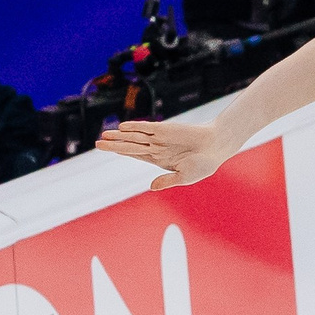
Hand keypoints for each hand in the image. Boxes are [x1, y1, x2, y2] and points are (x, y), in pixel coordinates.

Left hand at [95, 119, 227, 189]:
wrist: (217, 146)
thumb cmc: (204, 163)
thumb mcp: (185, 177)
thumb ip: (167, 181)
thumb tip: (150, 187)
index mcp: (161, 160)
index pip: (137, 155)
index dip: (123, 152)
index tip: (109, 149)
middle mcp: (157, 147)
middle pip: (131, 146)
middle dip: (114, 145)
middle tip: (97, 143)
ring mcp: (160, 138)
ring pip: (135, 137)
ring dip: (119, 136)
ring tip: (103, 135)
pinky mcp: (166, 129)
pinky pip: (147, 127)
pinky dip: (134, 127)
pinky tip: (122, 127)